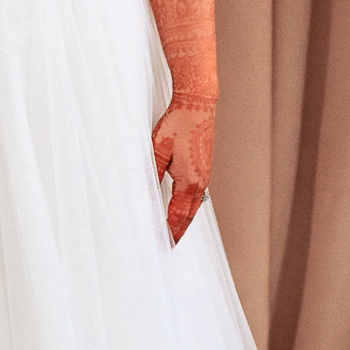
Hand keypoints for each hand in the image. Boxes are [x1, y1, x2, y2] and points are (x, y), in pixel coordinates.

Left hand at [152, 97, 214, 243]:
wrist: (198, 105)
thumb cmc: (178, 125)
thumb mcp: (158, 151)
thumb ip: (151, 175)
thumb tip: (145, 194)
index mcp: (188, 182)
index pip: (177, 216)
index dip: (170, 232)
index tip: (163, 244)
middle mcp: (200, 182)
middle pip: (189, 215)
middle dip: (179, 230)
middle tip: (169, 244)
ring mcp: (204, 175)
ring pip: (194, 205)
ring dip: (184, 219)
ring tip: (174, 231)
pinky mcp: (204, 166)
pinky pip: (197, 194)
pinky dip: (189, 206)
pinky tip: (182, 206)